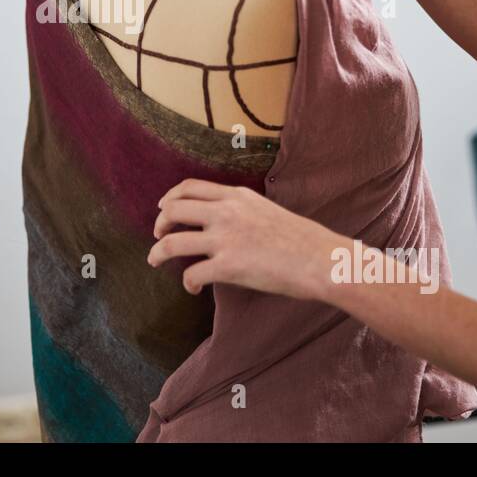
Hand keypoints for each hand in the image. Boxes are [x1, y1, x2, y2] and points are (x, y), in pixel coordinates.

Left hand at [147, 179, 344, 300]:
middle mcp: (225, 212)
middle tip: (158, 236)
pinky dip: (187, 283)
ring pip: (171, 242)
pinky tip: (193, 289)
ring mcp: (225, 239)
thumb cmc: (300, 239)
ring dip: (157, 253)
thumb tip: (220, 221)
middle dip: (159, 224)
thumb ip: (240, 210)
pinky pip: (191, 274)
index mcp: (235, 196)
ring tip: (154, 261)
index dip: (169, 198)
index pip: (189, 187)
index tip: (163, 209)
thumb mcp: (265, 209)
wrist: (321, 259)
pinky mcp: (228, 266)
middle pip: (173, 210)